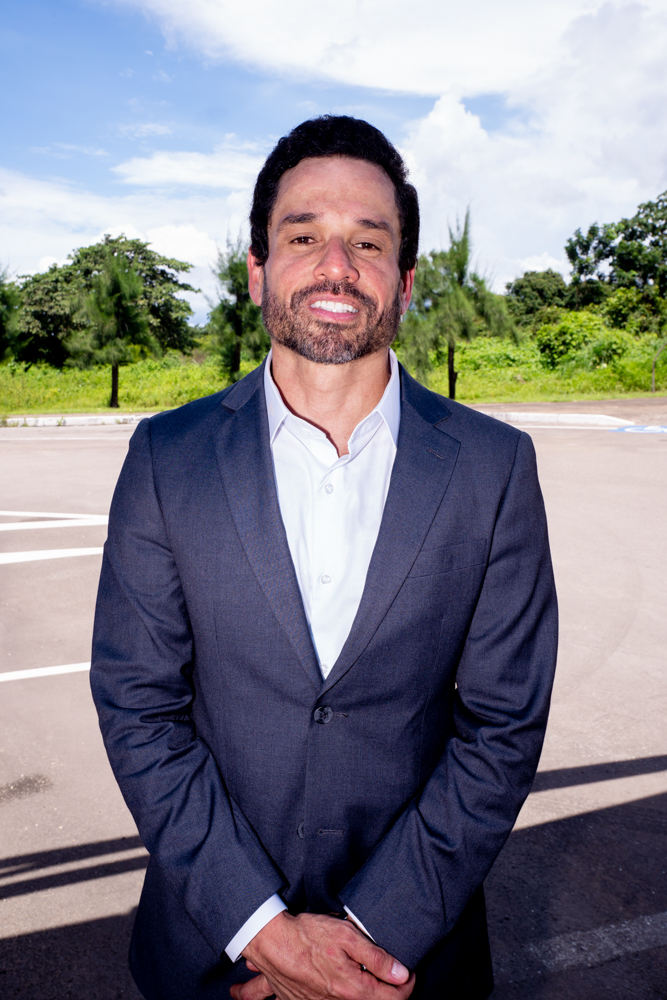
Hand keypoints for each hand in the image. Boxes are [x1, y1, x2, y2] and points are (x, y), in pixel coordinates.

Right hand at [230, 911, 414, 999]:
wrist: (271, 943)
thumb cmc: (307, 935)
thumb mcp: (347, 936)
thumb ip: (377, 957)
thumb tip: (402, 974)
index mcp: (353, 989)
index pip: (394, 999)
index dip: (407, 985)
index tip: (408, 972)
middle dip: (390, 990)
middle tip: (392, 971)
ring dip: (367, 990)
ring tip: (366, 970)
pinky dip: (346, 994)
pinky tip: (343, 976)